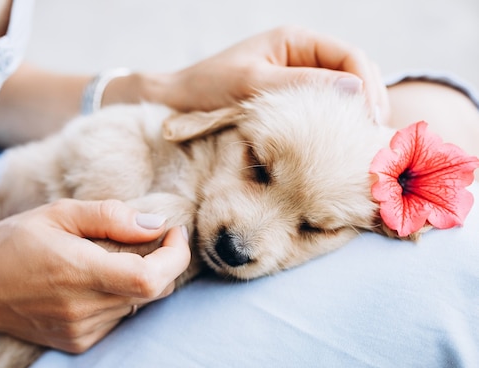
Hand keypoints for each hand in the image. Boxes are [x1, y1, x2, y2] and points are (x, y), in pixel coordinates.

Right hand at [0, 199, 190, 352]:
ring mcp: (82, 331)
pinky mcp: (78, 342)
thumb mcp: (57, 214)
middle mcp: (85, 308)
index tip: (173, 232)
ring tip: (106, 257)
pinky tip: (92, 280)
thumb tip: (156, 223)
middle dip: (163, 262)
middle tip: (144, 237)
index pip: (151, 278)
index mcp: (79, 272)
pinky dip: (120, 295)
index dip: (175, 256)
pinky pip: (119, 317)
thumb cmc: (11, 244)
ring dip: (139, 278)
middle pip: (153, 291)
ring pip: (139, 303)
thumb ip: (110, 216)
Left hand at [161, 26, 387, 121]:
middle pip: (354, 74)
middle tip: (374, 137)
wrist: (177, 101)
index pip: (350, 57)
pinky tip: (339, 144)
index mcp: (295, 41)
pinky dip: (335, 124)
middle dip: (369, 102)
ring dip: (355, 115)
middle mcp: (302, 56)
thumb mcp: (252, 84)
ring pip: (343, 93)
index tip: (371, 119)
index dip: (368, 86)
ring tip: (362, 143)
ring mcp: (297, 78)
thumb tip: (354, 90)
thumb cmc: (208, 87)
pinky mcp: (289, 100)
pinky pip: (322, 108)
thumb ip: (299, 85)